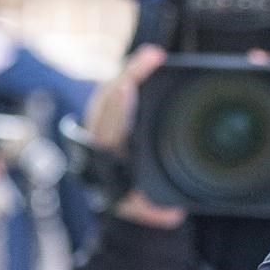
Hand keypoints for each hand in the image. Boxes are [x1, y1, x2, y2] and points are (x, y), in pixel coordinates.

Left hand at [84, 44, 184, 229]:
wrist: (107, 188)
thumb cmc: (126, 197)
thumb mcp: (138, 210)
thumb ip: (153, 213)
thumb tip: (172, 214)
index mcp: (103, 157)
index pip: (109, 127)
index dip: (118, 106)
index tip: (128, 85)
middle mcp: (97, 133)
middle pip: (108, 98)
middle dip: (128, 75)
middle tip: (152, 56)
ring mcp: (100, 119)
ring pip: (112, 89)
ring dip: (132, 69)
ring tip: (153, 55)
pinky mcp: (108, 110)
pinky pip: (118, 87)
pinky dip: (133, 72)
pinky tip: (150, 58)